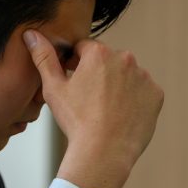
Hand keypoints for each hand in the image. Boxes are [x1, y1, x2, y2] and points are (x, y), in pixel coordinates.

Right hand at [24, 29, 163, 187]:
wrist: (104, 152)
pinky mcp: (156, 94)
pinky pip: (143, 92)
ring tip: (106, 109)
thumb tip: (31, 34)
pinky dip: (135, 100)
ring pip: (127, 76)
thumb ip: (44, 57)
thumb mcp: (53, 88)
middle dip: (99, 73)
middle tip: (90, 100)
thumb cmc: (76, 121)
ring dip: (118, 85)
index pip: (84, 49)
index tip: (74, 82)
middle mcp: (125, 58)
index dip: (76, 64)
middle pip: (108, 61)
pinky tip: (122, 115)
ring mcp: (144, 77)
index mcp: (98, 53)